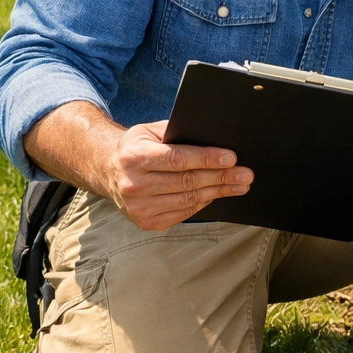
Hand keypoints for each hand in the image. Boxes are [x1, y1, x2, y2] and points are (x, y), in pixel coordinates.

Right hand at [103, 121, 253, 232]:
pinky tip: (216, 194)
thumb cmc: (135, 147)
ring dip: (217, 192)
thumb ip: (176, 133)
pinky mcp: (145, 222)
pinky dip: (202, 203)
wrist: (107, 170)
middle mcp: (133, 184)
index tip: (231, 158)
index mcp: (133, 157)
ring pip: (188, 199)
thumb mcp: (149, 131)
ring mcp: (138, 207)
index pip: (177, 159)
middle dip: (221, 177)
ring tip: (238, 185)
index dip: (207, 158)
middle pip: (187, 181)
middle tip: (244, 173)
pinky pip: (183, 213)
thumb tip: (212, 138)